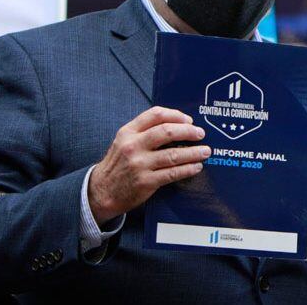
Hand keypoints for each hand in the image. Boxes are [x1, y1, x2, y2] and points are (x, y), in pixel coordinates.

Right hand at [88, 106, 209, 223]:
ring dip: (193, 152)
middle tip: (201, 133)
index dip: (175, 115)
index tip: (189, 120)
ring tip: (205, 151)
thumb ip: (144, 132)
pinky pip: (172, 173)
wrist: (101, 191)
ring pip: (173, 154)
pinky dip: (188, 169)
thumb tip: (177, 125)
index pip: (155, 115)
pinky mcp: (145, 182)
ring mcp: (139, 164)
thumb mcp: (124, 141)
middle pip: (166, 132)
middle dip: (188, 131)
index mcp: (128, 132)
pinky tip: (196, 166)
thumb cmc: (118, 164)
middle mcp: (132, 146)